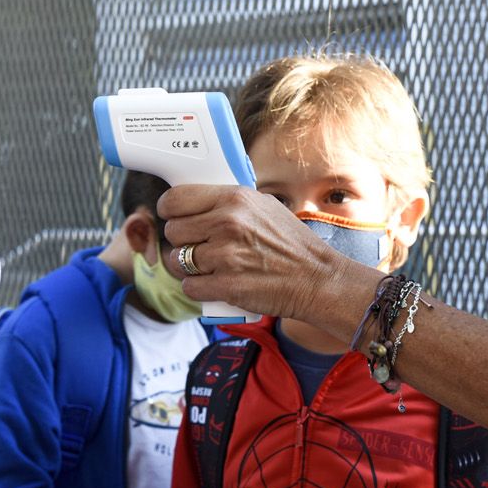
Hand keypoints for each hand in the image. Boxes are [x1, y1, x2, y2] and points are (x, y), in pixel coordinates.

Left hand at [157, 185, 349, 320]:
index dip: (170, 210)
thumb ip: (230, 202)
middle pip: (173, 231)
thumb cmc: (292, 245)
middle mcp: (227, 223)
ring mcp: (225, 256)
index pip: (175, 199)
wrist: (317, 279)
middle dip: (183, 241)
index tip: (174, 216)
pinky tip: (216, 284)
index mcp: (235, 199)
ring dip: (188, 267)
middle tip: (200, 246)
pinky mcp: (226, 287)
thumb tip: (196, 202)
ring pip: (177, 261)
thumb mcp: (264, 206)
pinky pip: (189, 287)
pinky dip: (199, 288)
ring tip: (210, 267)